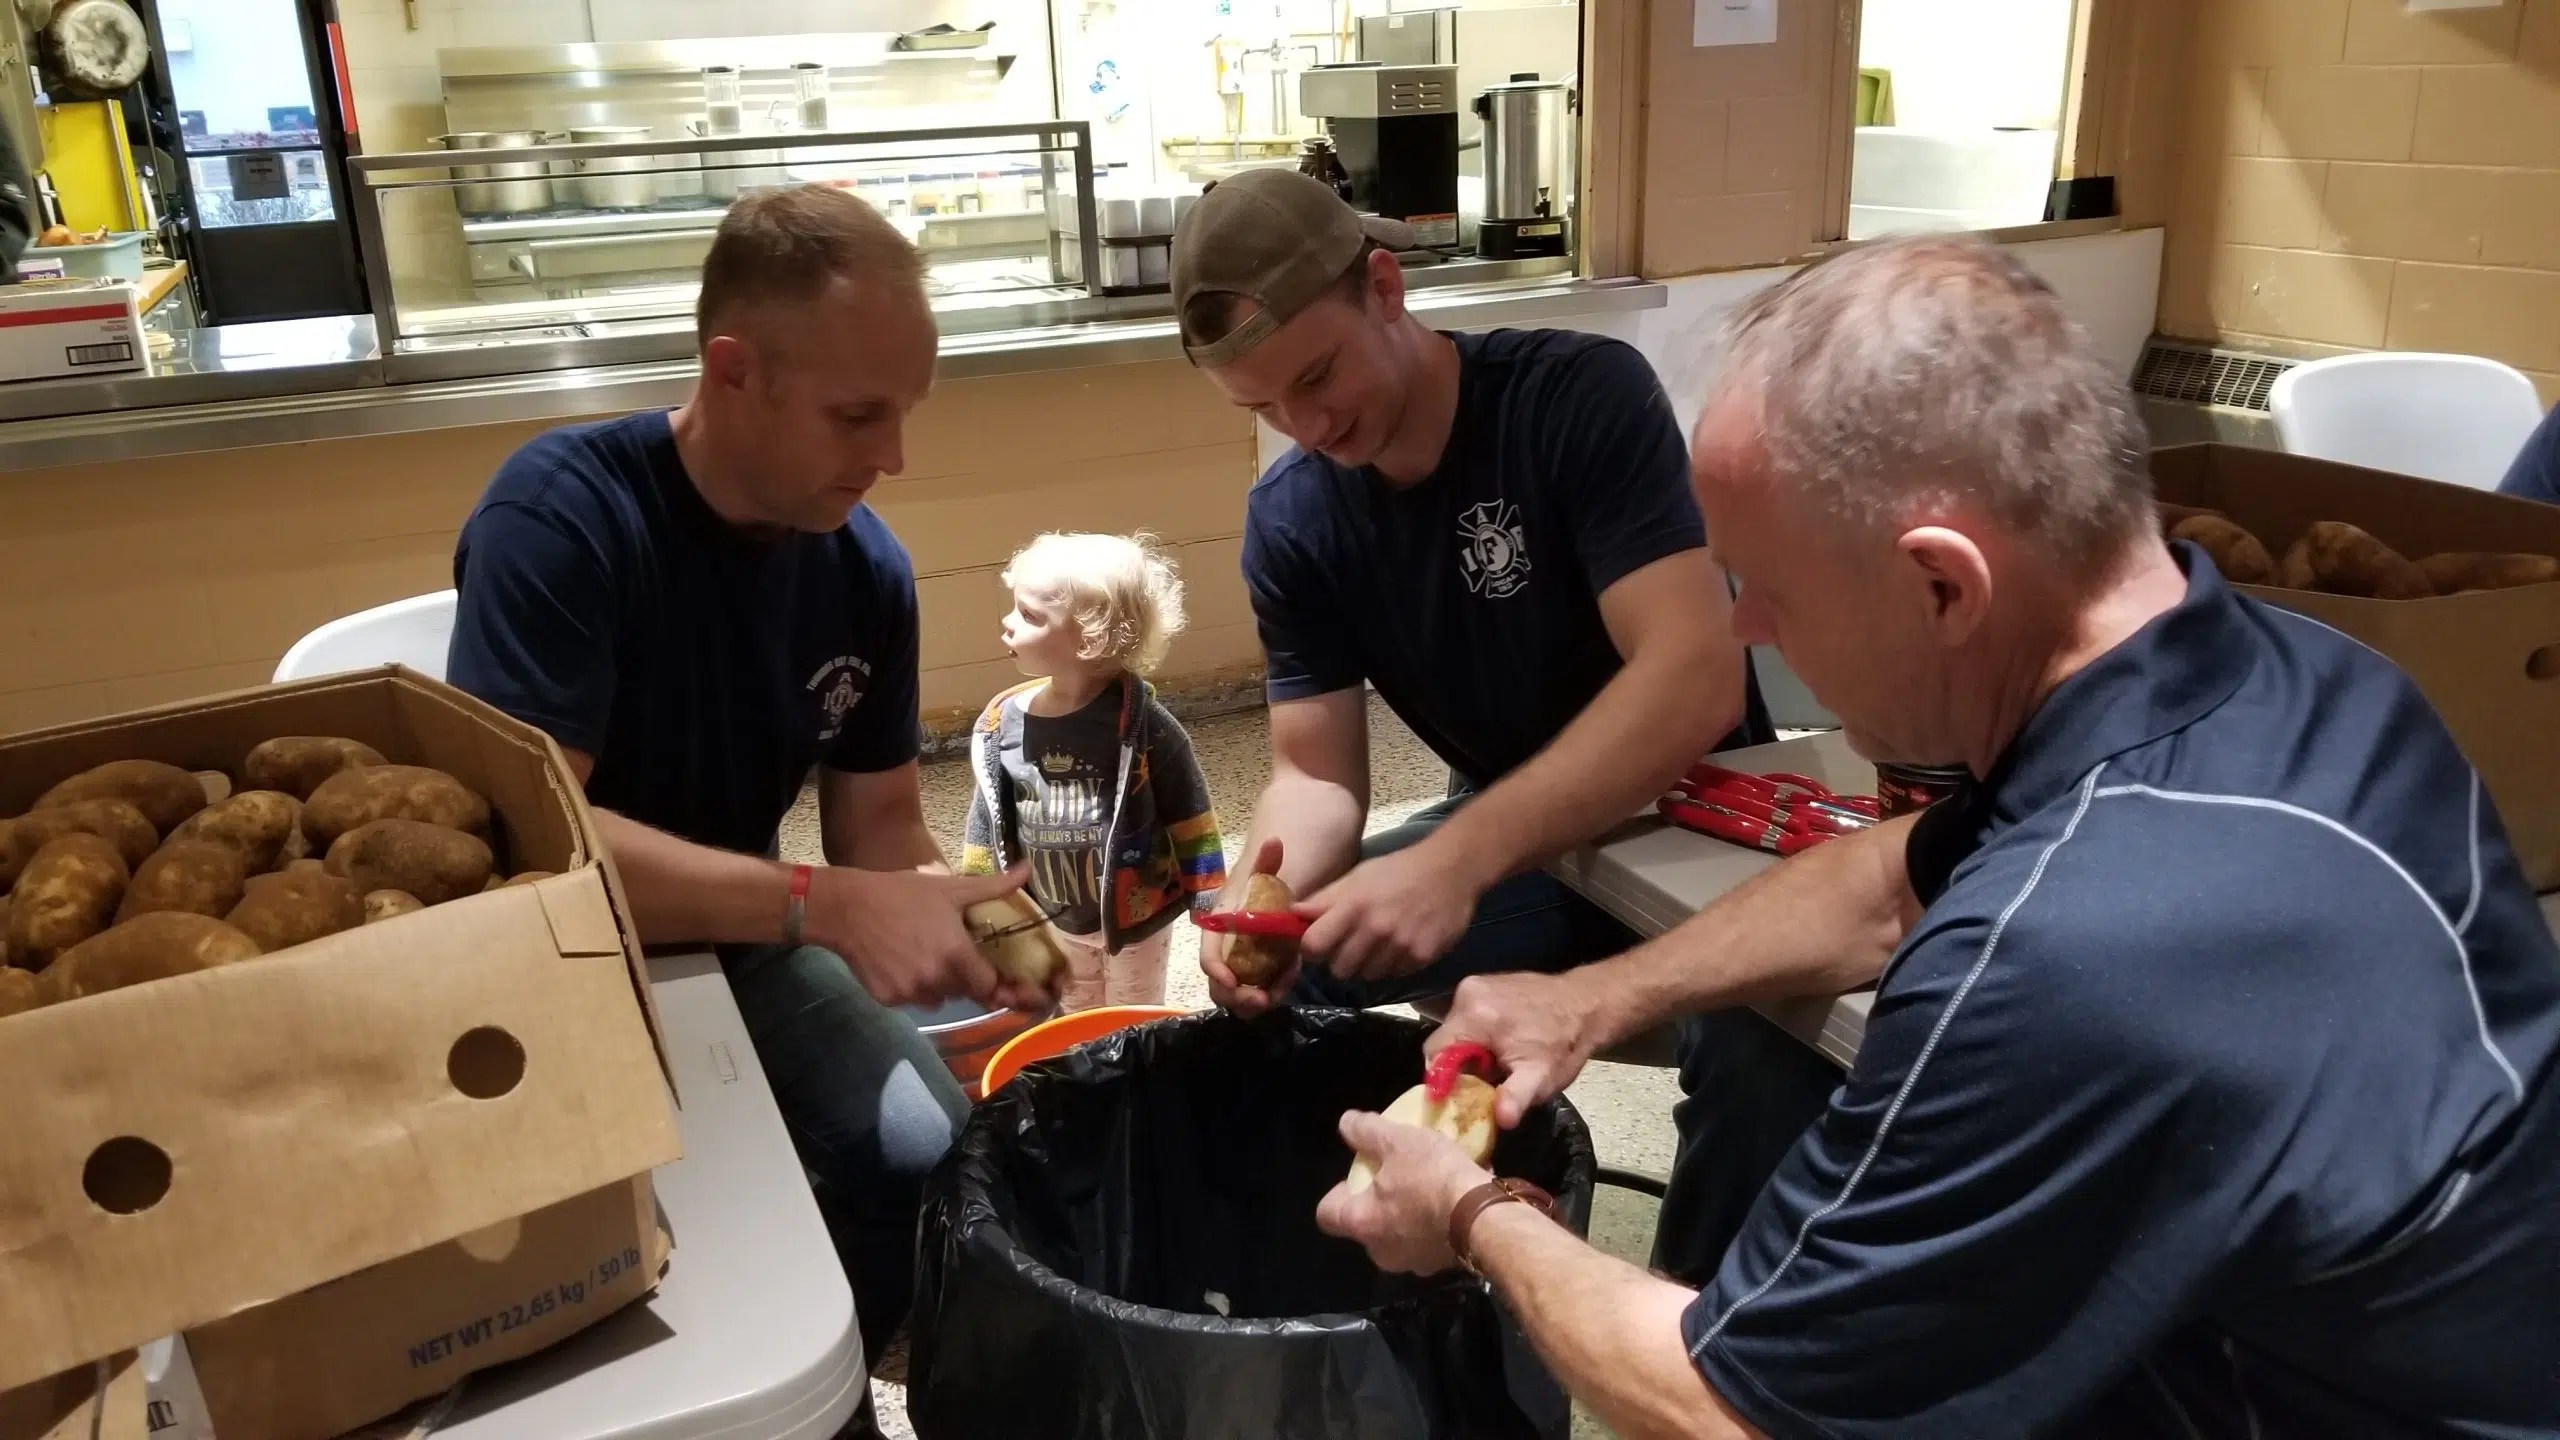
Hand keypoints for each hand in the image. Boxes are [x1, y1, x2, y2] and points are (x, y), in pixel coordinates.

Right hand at [807, 864, 1046, 1009]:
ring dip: (939, 984)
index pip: (988, 986)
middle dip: (963, 976)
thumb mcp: (950, 888)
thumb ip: (994, 886)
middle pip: (964, 992)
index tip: (981, 962)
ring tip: (924, 954)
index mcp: (956, 955)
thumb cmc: (901, 894)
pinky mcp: (889, 999)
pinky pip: (912, 1000)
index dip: (988, 976)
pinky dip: (912, 987)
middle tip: (947, 950)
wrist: (846, 908)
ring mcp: (910, 993)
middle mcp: (936, 981)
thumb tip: (1028, 870)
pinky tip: (902, 962)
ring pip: (938, 999)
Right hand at [1201, 837, 1298, 1016]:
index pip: (1209, 956)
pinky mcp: (1258, 974)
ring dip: (1255, 1000)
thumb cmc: (1265, 883)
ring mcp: (1241, 966)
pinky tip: (1289, 977)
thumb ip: (1267, 863)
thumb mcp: (1266, 872)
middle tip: (1262, 999)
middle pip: (1219, 985)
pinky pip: (1259, 992)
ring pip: (1238, 995)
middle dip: (1237, 996)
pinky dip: (1272, 991)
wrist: (1276, 892)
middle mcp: (1225, 952)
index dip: (1216, 971)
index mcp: (1220, 929)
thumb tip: (1274, 841)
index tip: (1233, 980)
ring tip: (1278, 992)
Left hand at [1298, 840, 1484, 984]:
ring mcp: (1400, 946)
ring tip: (1380, 941)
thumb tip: (1292, 915)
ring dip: (1368, 964)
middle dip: (1340, 959)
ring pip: (1366, 976)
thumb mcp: (1357, 877)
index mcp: (1353, 906)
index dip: (1313, 948)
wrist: (1451, 869)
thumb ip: (1324, 900)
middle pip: (1338, 969)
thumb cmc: (1398, 870)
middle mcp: (1375, 929)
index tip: (1320, 943)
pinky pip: (1394, 974)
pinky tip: (1402, 942)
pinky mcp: (1421, 957)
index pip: (1313, 946)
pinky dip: (1393, 964)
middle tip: (1353, 943)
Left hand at [1315, 1110, 1490, 1274]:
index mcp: (1362, 1223)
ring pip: (1401, 1233)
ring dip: (1410, 1211)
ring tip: (1431, 1183)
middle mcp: (1382, 1251)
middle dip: (1379, 1201)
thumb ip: (1367, 1131)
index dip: (1336, 1192)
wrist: (1486, 1218)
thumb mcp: (1398, 1141)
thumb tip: (1345, 1123)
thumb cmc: (1433, 1177)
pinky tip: (1455, 1197)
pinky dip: (1436, 1221)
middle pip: (1367, 1224)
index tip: (1356, 1174)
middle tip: (1397, 1175)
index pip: (1326, 1214)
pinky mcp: (1443, 1264)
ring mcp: (1414, 1262)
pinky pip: (1431, 1239)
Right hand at [1428, 971, 1602, 1127]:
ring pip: (1454, 1029)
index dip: (1443, 1079)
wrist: (1587, 1004)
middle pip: (1443, 1040)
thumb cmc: (1564, 1043)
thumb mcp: (1542, 1077)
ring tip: (1495, 1064)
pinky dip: (1477, 1033)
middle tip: (1483, 1082)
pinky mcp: (1484, 982)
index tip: (1461, 1096)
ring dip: (1468, 1050)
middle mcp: (1467, 993)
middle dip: (1458, 1065)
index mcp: (1474, 1016)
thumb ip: (1516, 1097)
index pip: (1434, 1053)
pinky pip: (1467, 1016)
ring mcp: (1475, 984)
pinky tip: (1501, 1044)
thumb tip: (1501, 1119)